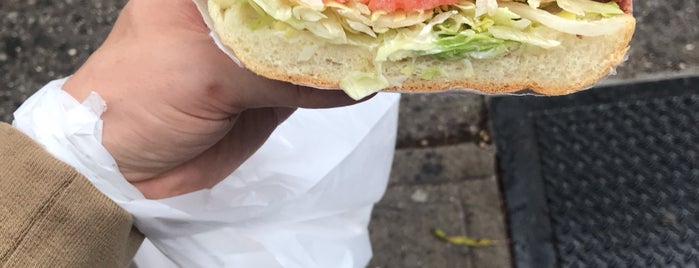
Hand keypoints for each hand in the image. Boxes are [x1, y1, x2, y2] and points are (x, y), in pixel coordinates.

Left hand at [62, 0, 361, 198]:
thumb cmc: (139, 99)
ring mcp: (257, 48)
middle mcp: (235, 10)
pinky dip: (343, 82)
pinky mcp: (272, 85)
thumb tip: (347, 73)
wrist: (122, 166)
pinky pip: (315, 79)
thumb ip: (275, 70)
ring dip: (347, 45)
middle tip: (378, 13)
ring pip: (312, 39)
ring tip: (385, 39)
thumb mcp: (204, 73)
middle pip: (299, 7)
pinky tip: (373, 74)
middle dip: (336, 12)